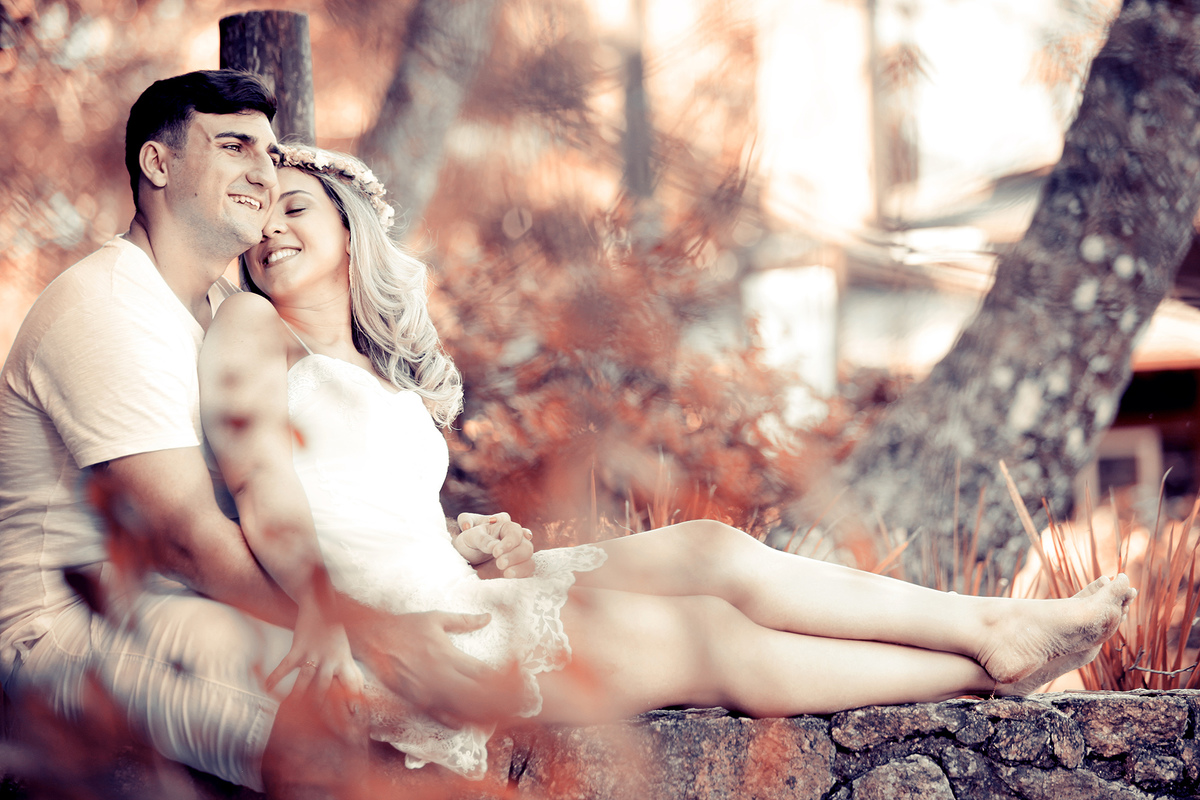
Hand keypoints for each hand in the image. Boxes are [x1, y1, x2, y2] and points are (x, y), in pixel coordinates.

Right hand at [267, 605, 364, 734]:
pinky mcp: (298, 647)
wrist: (320, 605)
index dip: (353, 703)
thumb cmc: (335, 633)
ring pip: (305, 680)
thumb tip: (360, 694)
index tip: (353, 720)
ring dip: (297, 696)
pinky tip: (267, 689)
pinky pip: (285, 665)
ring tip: (290, 713)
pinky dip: (275, 677)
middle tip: (317, 727)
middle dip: (321, 708)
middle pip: (326, 688)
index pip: (352, 686)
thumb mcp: (346, 652)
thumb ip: (350, 673)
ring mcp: (313, 653)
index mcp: (345, 662)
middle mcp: (331, 660)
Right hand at [345, 607, 523, 728]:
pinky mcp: (415, 700)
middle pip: (474, 695)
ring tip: (496, 716)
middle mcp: (440, 675)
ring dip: (477, 713)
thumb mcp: (435, 618)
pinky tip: (467, 724)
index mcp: (448, 655)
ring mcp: (427, 691)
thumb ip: (464, 620)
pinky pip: (438, 715)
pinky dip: (454, 721)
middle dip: (493, 700)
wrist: (372, 639)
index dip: (500, 679)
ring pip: (458, 708)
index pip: (481, 672)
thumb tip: (488, 617)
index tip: (516, 683)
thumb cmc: (405, 626)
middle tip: (511, 705)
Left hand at [455, 512, 534, 578]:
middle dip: (514, 555)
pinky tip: (508, 577)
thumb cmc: (468, 544)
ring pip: (528, 558)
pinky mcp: (517, 568)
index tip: (496, 553)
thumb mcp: (470, 538)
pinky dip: (520, 574)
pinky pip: (527, 570)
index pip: (515, 532)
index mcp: (505, 528)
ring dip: (520, 566)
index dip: (509, 542)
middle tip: (499, 563)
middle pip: (526, 546)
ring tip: (506, 573)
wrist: (466, 562)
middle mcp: (515, 541)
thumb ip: (483, 540)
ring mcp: (517, 555)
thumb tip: (496, 547)